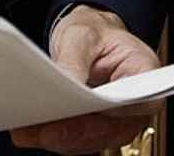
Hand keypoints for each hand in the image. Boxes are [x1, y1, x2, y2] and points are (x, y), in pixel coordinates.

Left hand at [8, 6, 158, 152]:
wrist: (87, 39)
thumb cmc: (94, 33)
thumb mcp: (82, 35)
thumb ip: (75, 59)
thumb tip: (66, 84)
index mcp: (144, 73)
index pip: (142, 101)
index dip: (117, 111)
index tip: (88, 111)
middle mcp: (135, 105)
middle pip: (112, 129)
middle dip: (76, 132)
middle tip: (45, 130)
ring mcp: (116, 122)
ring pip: (91, 140)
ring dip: (59, 139)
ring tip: (29, 131)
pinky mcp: (94, 129)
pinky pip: (76, 140)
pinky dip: (53, 137)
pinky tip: (30, 130)